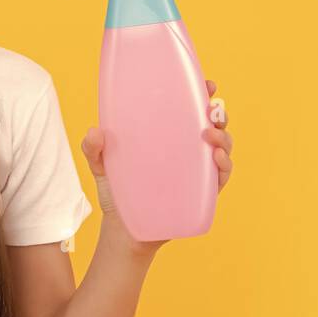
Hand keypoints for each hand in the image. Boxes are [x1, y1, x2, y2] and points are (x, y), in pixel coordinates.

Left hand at [82, 77, 232, 255]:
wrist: (123, 232)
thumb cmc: (117, 194)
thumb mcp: (101, 166)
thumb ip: (93, 149)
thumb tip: (94, 131)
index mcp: (169, 138)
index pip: (190, 111)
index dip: (202, 95)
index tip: (207, 84)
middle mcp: (187, 153)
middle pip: (213, 126)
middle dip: (218, 113)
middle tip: (211, 108)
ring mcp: (197, 173)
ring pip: (223, 148)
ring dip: (223, 137)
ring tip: (209, 134)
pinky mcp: (201, 195)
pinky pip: (221, 177)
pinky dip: (224, 165)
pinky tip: (217, 157)